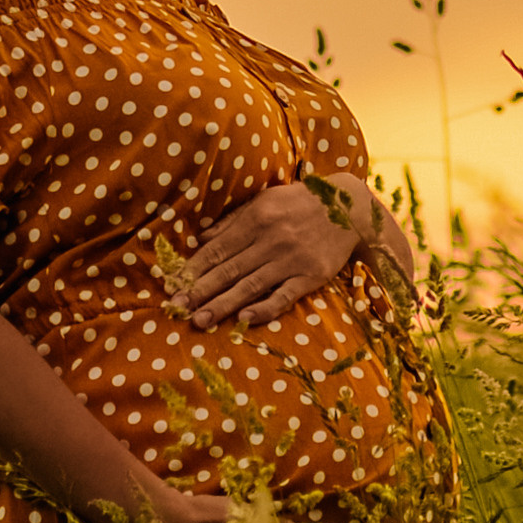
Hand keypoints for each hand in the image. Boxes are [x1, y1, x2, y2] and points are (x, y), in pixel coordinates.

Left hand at [177, 178, 362, 326]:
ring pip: (250, 286)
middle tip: (176, 309)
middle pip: (229, 270)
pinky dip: (264, 308)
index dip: (193, 268)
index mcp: (257, 219)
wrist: (349, 208)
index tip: (173, 286)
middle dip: (199, 291)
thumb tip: (201, 239)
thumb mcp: (265, 201)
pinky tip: (244, 319)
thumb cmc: (300, 203)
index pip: (217, 249)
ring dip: (223, 305)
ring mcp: (291, 259)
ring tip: (200, 321)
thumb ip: (233, 222)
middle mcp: (271, 239)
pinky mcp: (311, 275)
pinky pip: (284, 296)